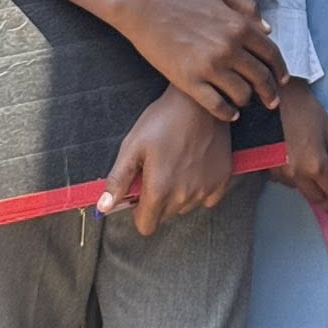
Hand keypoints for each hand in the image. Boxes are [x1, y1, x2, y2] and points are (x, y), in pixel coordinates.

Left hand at [98, 87, 232, 236]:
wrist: (199, 101)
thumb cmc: (162, 120)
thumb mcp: (132, 146)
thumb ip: (118, 180)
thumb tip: (104, 207)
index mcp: (159, 189)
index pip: (146, 226)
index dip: (139, 212)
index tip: (141, 193)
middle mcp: (184, 195)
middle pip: (165, 216)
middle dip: (158, 201)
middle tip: (158, 171)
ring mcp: (206, 188)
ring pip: (185, 207)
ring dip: (179, 195)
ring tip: (177, 164)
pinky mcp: (222, 179)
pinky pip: (207, 198)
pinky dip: (200, 188)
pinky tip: (195, 167)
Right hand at [113, 0, 285, 121]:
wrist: (142, 3)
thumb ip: (247, 7)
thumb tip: (268, 29)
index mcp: (239, 25)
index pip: (271, 54)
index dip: (280, 70)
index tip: (282, 82)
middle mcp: (229, 48)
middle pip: (261, 77)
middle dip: (270, 93)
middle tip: (272, 102)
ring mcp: (209, 66)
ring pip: (242, 94)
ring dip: (247, 101)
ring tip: (244, 102)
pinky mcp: (188, 81)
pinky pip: (216, 105)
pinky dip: (227, 113)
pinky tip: (229, 113)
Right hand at [270, 78, 327, 218]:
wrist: (274, 101)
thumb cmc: (302, 110)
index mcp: (316, 165)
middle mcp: (298, 174)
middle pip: (318, 198)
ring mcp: (281, 174)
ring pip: (302, 191)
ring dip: (314, 195)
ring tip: (325, 198)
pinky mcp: (270, 170)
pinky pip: (288, 182)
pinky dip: (299, 183)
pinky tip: (305, 179)